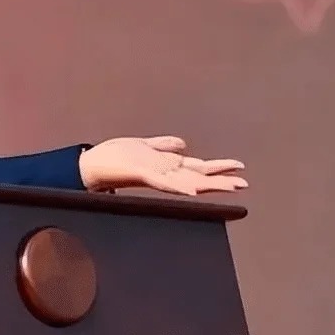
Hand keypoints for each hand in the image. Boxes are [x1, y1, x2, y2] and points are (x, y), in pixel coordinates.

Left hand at [78, 136, 246, 195]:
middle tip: (245, 183)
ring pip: (187, 180)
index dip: (218, 168)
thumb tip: (183, 144)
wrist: (90, 165)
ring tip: (229, 186)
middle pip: (198, 176)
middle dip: (221, 180)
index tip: (240, 168)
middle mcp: (164, 172)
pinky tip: (190, 190)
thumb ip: (163, 145)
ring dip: (208, 184)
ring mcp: (154, 174)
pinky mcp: (140, 174)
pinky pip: (162, 182)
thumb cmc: (114, 157)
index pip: (198, 167)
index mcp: (166, 165)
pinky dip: (177, 186)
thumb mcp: (143, 146)